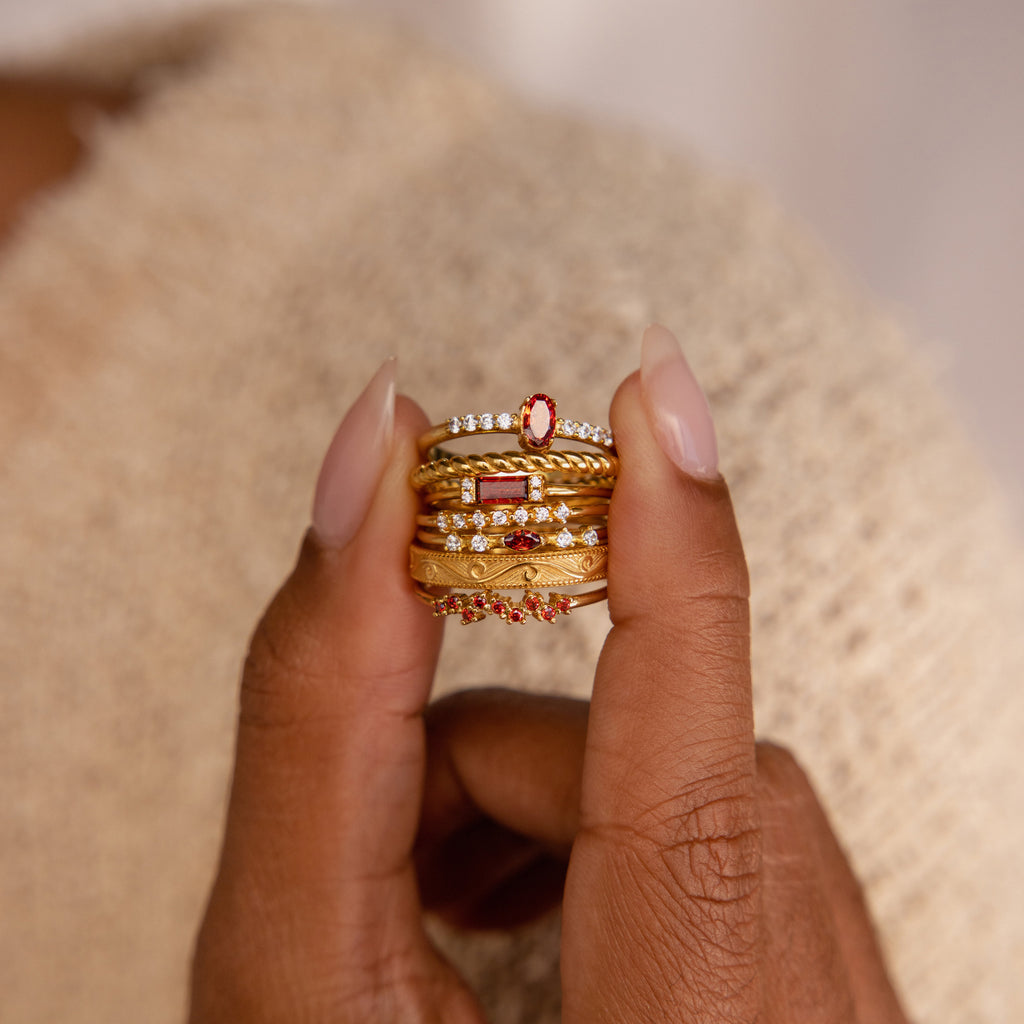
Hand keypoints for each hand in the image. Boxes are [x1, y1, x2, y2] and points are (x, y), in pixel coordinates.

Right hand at [189, 328, 908, 1021]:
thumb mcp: (297, 977)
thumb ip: (324, 715)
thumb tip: (376, 474)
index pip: (685, 757)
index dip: (668, 557)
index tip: (657, 396)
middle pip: (658, 772)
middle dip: (503, 769)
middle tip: (404, 861)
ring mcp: (829, 1019)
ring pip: (704, 794)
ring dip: (556, 808)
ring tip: (455, 909)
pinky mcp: (818, 996)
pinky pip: (743, 848)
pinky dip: (621, 842)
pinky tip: (535, 922)